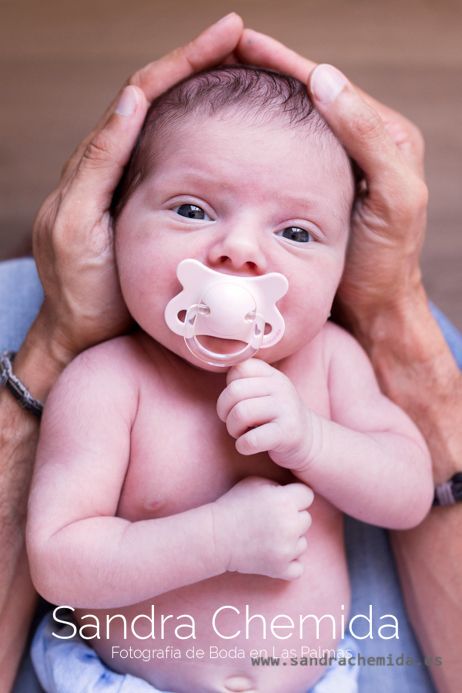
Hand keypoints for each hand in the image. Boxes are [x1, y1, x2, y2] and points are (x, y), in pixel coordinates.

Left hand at [31, 13, 243, 364]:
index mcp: (98, 162)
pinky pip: (182, 165)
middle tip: (247, 43)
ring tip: (249, 75)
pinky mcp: (157, 212)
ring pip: (173, 128)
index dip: (184, 61)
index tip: (227, 35)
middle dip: (201, 65)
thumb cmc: (80, 288)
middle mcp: (118, 165)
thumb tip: (132, 101)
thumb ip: (99, 165)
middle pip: (161, 99)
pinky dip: (209, 143)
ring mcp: (138, 187)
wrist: (83, 333)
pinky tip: (235, 138)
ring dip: (206, 97)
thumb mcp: (79, 226)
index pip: (142, 93)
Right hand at [212, 476, 312, 579]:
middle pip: (306, 519)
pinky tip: (274, 554)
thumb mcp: (255, 483)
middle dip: (292, 518)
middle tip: (270, 520)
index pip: (307, 495)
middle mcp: (289, 525)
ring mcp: (286, 549)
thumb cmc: (233, 505)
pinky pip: (298, 567)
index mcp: (284, 501)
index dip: (295, 497)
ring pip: (303, 543)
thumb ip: (279, 485)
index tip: (281, 501)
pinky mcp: (280, 569)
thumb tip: (294, 493)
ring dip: (290, 541)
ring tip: (267, 537)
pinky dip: (289, 563)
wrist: (214, 536)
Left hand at [217, 358, 312, 470]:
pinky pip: (251, 440)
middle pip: (234, 391)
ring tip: (242, 433)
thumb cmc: (276, 417)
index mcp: (272, 375)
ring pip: (240, 413)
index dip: (227, 388)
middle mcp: (281, 387)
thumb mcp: (266, 392)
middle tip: (234, 422)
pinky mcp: (288, 433)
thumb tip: (225, 374)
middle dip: (224, 411)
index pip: (238, 368)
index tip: (236, 403)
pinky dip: (242, 446)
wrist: (310, 441)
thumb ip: (245, 381)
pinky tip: (248, 446)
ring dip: (233, 429)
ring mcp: (287, 409)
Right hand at [237, 30, 427, 332]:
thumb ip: (367, 138)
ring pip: (292, 124)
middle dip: (265, 74)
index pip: (328, 85)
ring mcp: (335, 168)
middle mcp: (359, 144)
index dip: (284, 63)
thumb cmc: (387, 260)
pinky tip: (231, 140)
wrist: (374, 307)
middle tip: (218, 57)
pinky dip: (258, 142)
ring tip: (216, 87)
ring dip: (258, 104)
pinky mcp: (313, 192)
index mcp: (384, 136)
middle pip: (307, 97)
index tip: (241, 43)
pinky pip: (283, 156)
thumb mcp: (393, 197)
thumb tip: (325, 78)